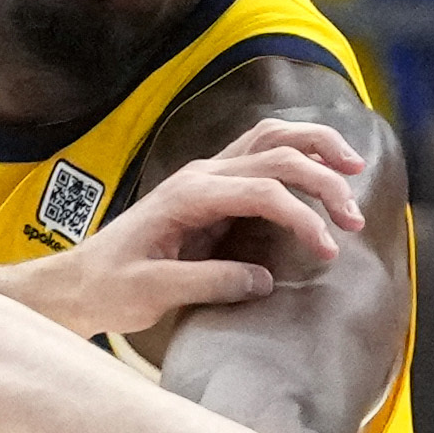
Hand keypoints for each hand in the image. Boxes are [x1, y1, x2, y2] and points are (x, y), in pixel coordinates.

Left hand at [33, 125, 367, 343]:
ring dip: (316, 150)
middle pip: (276, 154)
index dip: (302, 216)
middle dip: (324, 180)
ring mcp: (204, 175)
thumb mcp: (152, 293)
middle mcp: (199, 174)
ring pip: (270, 139)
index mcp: (187, 195)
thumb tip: (263, 280)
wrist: (78, 282)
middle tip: (356, 219)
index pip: (262, 191)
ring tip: (354, 168)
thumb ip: (208, 282)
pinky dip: (296, 153)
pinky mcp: (209, 187)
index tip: (328, 249)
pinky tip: (321, 167)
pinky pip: (259, 154)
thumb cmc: (109, 288)